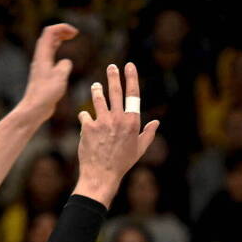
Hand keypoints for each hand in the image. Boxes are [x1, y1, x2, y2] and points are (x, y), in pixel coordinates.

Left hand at [17, 23, 78, 121]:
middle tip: (74, 33)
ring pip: (48, 45)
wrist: (35, 108)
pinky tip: (64, 58)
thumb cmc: (46, 94)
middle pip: (48, 36)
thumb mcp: (60, 77)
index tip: (75, 33)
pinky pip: (49, 55)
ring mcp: (41, 65)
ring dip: (59, 39)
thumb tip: (66, 62)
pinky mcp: (43, 73)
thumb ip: (65, 65)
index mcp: (43, 56)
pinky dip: (57, 50)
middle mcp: (40, 58)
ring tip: (69, 38)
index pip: (50, 32)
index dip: (62, 28)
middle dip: (61, 31)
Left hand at [73, 63, 160, 205]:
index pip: (133, 94)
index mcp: (132, 122)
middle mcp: (118, 119)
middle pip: (115, 91)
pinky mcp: (88, 127)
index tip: (129, 66)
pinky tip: (85, 118)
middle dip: (114, 76)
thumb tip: (157, 122)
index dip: (131, 78)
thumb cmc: (122, 163)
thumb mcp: (140, 149)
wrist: (102, 175)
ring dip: (97, 90)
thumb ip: (148, 134)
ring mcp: (102, 122)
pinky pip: (85, 115)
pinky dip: (85, 116)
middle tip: (112, 67)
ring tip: (96, 85)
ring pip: (98, 98)